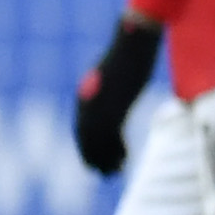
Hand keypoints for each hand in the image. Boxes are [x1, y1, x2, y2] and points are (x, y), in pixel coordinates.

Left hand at [73, 18, 163, 175]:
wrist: (133, 42)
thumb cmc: (127, 53)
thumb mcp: (113, 75)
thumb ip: (108, 91)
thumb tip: (112, 100)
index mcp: (85, 96)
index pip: (81, 129)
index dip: (86, 148)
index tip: (92, 161)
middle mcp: (88, 104)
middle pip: (87, 138)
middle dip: (93, 157)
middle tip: (101, 172)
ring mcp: (102, 106)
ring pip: (99, 141)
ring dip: (105, 159)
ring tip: (113, 172)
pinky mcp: (116, 107)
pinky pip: (114, 136)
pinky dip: (118, 151)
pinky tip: (125, 159)